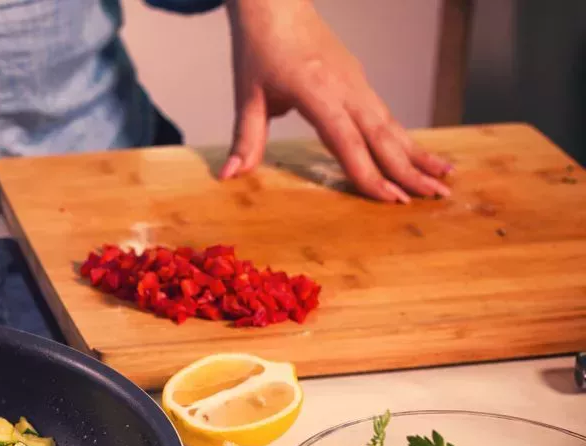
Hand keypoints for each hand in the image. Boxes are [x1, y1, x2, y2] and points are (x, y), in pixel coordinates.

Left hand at [221, 0, 452, 201]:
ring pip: (391, 124)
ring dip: (417, 154)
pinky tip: (421, 155)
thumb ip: (245, 138)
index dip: (368, 172)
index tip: (390, 198)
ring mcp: (357, 82)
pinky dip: (406, 138)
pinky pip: (386, 115)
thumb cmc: (260, 48)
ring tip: (444, 180)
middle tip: (437, 197)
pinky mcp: (359, 81)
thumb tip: (230, 176)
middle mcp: (345, 87)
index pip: (346, 140)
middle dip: (409, 170)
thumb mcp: (246, 94)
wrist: (277, 4)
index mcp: (316, 91)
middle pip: (382, 135)